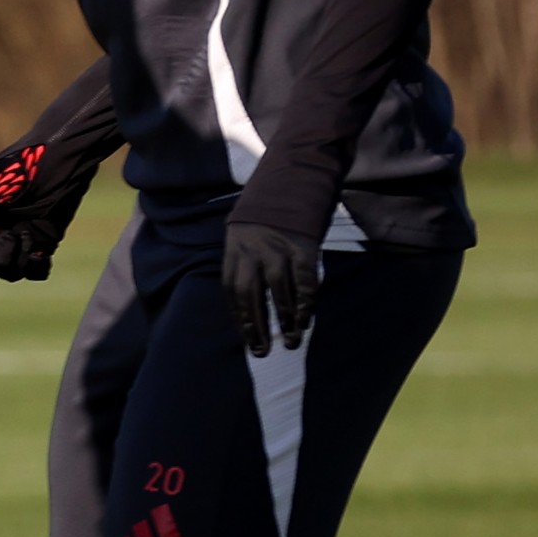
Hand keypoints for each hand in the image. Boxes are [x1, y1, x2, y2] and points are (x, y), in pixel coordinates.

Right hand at [0, 137, 100, 288]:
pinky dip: (37, 267)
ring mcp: (19, 238)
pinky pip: (36, 270)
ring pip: (11, 272)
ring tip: (28, 234)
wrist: (60, 158)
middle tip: (10, 236)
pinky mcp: (44, 241)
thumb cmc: (21, 167)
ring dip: (18, 261)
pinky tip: (41, 253)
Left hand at [222, 220, 321, 355]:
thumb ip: (242, 270)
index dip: (240, 318)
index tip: (248, 341)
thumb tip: (245, 311)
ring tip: (290, 342)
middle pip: (250, 294)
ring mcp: (279, 249)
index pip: (232, 291)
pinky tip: (305, 320)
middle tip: (262, 351)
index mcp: (234, 252)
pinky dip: (305, 302)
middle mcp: (253, 252)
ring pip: (279, 290)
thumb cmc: (262, 224)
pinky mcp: (303, 248)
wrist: (287, 185)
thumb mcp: (242, 240)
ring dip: (285, 319)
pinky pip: (304, 280)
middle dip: (255, 325)